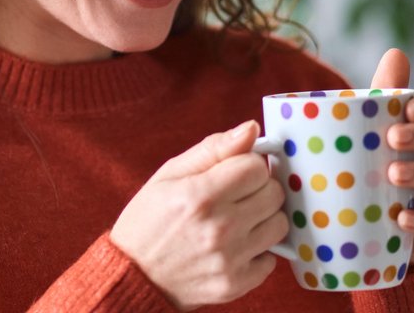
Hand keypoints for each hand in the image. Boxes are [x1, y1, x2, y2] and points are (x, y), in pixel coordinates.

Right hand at [110, 121, 287, 309]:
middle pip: (273, 193)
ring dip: (263, 218)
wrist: (134, 276)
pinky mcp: (236, 284)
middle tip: (235, 195)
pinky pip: (272, 259)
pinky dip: (258, 251)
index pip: (256, 166)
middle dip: (258, 188)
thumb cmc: (148, 220)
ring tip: (237, 219)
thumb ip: (213, 149)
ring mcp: (229, 259)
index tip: (233, 172)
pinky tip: (235, 246)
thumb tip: (252, 128)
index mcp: (200, 195)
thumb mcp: (170, 174)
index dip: (246, 164)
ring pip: (279, 224)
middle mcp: (219, 228)